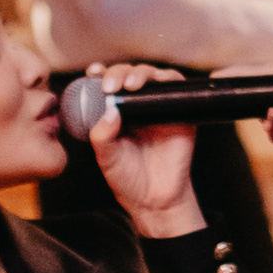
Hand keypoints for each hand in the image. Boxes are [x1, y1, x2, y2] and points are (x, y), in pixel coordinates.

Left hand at [82, 62, 205, 238]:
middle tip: (110, 85)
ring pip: (152, 76)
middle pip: (129, 75)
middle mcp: (137, 107)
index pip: (107, 85)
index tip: (92, 73)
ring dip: (141, 73)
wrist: (155, 200)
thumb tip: (109, 109)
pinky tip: (157, 82)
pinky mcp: (180, 112)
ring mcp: (159, 107)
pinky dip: (168, 79)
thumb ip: (102, 135)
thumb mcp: (105, 157)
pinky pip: (177, 87)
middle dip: (118, 73)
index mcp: (115, 113)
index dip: (100, 74)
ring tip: (130, 85)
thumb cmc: (128, 179)